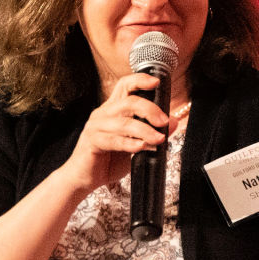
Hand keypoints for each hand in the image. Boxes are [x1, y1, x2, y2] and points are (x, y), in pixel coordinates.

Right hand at [58, 73, 171, 193]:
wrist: (84, 179)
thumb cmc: (109, 160)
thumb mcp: (135, 145)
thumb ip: (152, 132)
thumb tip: (174, 122)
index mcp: (112, 109)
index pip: (125, 85)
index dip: (140, 80)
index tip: (156, 82)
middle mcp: (103, 114)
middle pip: (129, 102)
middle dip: (150, 110)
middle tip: (164, 122)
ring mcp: (95, 127)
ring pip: (124, 122)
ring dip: (145, 131)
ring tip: (159, 140)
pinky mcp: (92, 142)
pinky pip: (114, 140)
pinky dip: (130, 144)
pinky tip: (141, 148)